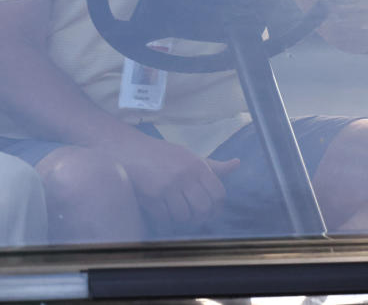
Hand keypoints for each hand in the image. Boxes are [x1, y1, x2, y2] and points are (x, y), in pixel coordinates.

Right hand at [99, 133, 238, 226]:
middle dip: (200, 216)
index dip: (216, 206)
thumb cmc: (162, 154)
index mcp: (197, 165)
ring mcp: (168, 185)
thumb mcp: (189, 155)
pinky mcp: (153, 194)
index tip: (209, 209)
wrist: (130, 149)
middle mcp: (185, 175)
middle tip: (194, 216)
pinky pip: (166, 217)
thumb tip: (237, 164)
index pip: (218, 194)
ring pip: (184, 215)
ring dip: (181, 219)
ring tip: (176, 212)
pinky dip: (165, 219)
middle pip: (204, 208)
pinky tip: (162, 211)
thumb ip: (212, 165)